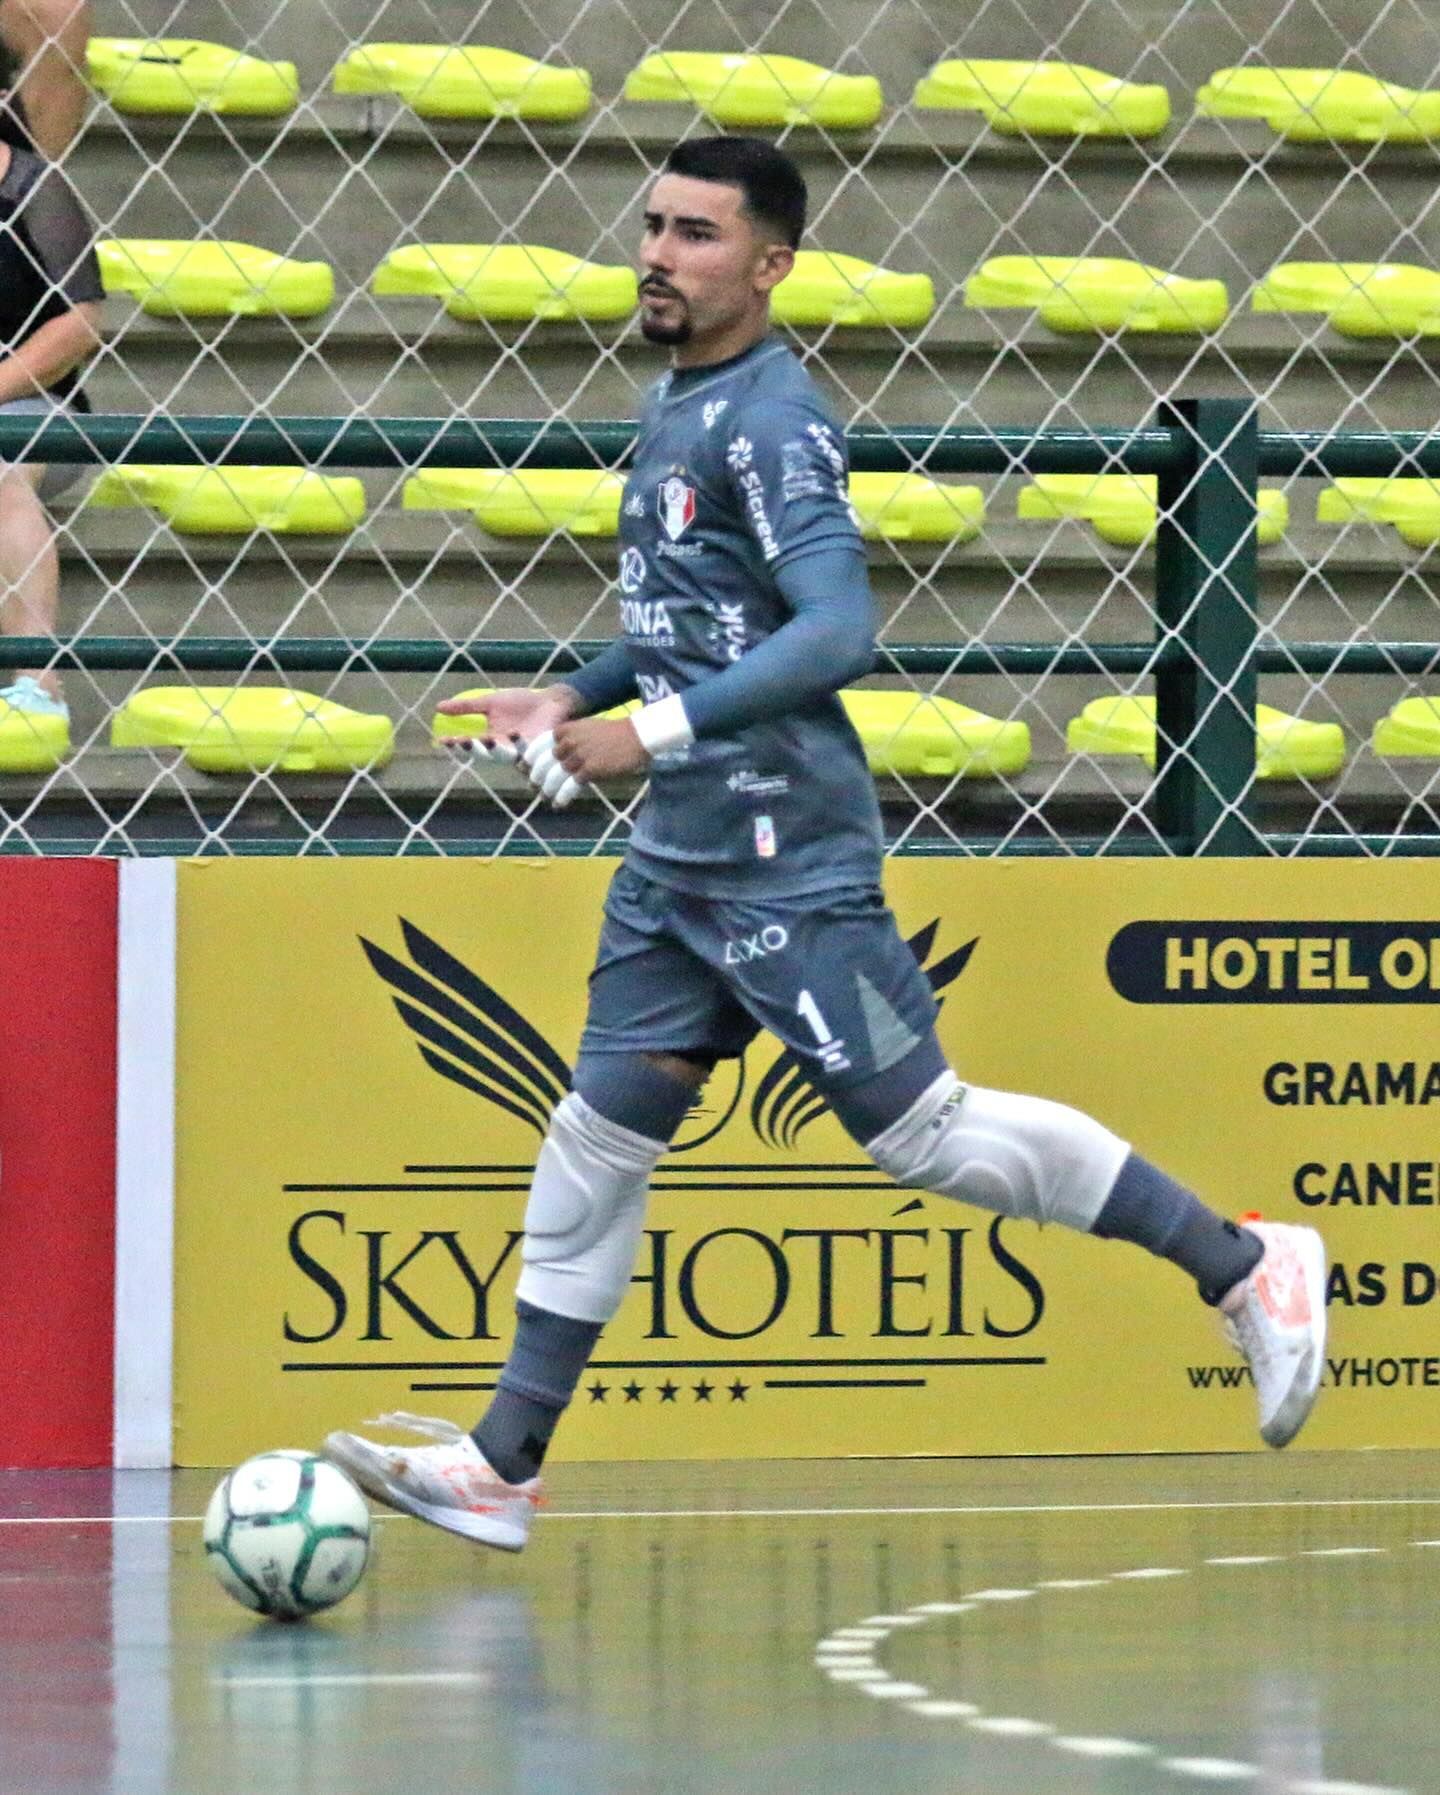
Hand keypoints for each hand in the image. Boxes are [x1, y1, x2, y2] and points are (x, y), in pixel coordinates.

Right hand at [438, 685, 576, 763]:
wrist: (550, 700)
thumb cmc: (521, 703)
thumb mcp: (490, 702)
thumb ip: (467, 707)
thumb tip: (438, 706)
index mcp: (491, 740)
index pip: (470, 746)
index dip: (456, 746)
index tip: (442, 740)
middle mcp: (505, 750)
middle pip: (485, 755)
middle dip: (473, 750)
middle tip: (462, 741)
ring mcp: (521, 750)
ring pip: (505, 756)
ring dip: (495, 749)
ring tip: (487, 738)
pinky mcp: (539, 747)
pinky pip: (529, 751)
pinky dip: (521, 744)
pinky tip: (514, 733)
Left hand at [522, 717, 649, 808]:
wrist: (637, 736)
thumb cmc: (614, 733)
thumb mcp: (586, 728)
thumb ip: (569, 739)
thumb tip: (555, 755)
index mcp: (565, 730)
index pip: (538, 744)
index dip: (529, 758)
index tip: (523, 767)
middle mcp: (568, 742)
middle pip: (543, 764)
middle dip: (537, 777)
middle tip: (534, 786)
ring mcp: (578, 756)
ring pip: (554, 778)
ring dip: (548, 790)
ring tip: (547, 798)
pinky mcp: (589, 770)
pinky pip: (569, 787)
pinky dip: (562, 798)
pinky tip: (559, 804)